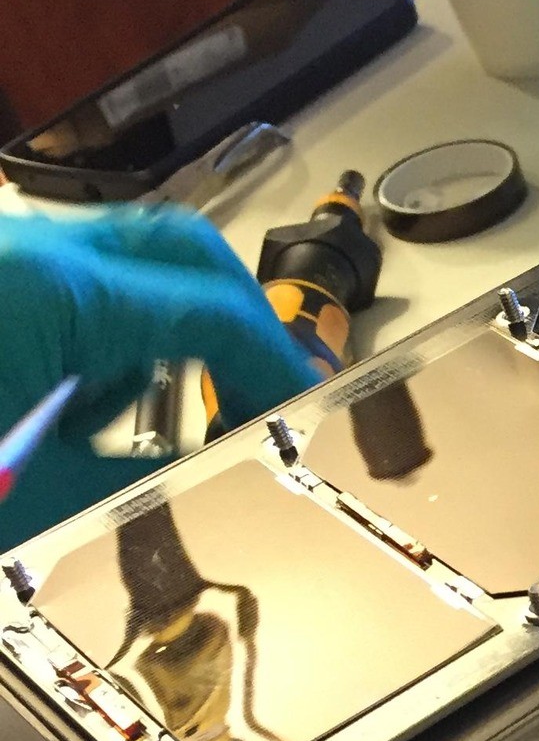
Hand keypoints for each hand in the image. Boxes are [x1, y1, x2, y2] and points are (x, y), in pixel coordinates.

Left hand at [0, 208, 320, 549]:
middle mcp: (31, 249)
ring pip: (128, 255)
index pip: (214, 312)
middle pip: (184, 248)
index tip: (305, 405)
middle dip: (238, 316)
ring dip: (165, 324)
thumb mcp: (31, 492)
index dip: (275, 363)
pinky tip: (81, 398)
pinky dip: (104, 326)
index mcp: (55, 292)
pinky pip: (74, 275)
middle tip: (260, 385)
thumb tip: (206, 471)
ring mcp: (4, 251)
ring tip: (153, 409)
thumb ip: (131, 478)